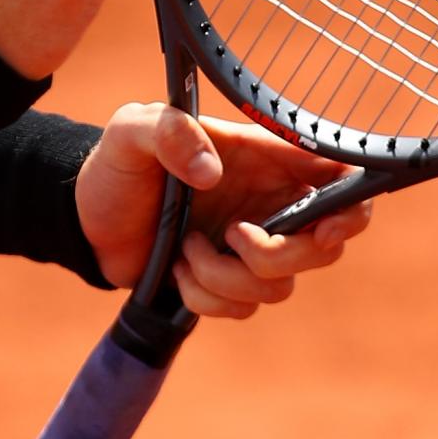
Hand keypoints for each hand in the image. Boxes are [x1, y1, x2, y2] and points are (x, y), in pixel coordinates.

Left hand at [73, 104, 373, 317]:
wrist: (85, 216)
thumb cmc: (118, 163)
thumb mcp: (132, 130)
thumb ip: (168, 133)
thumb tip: (210, 172)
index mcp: (264, 159)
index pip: (340, 176)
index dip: (353, 206)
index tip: (327, 227)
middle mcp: (269, 203)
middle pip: (323, 247)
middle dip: (279, 254)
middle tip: (234, 236)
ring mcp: (251, 247)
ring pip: (279, 286)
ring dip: (226, 276)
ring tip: (186, 247)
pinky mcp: (229, 283)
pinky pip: (243, 308)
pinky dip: (207, 298)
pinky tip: (178, 270)